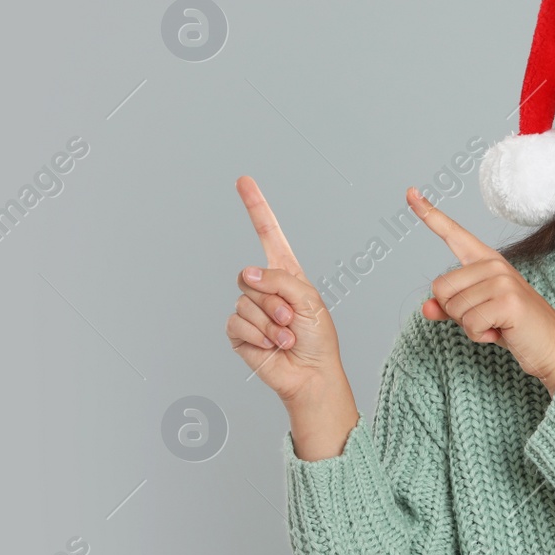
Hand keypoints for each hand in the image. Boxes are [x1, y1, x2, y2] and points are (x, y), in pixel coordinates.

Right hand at [229, 175, 347, 407]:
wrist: (310, 374)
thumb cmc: (317, 338)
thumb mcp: (309, 299)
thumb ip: (279, 280)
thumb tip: (245, 275)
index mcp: (285, 272)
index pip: (268, 233)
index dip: (256, 207)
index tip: (244, 180)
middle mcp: (264, 287)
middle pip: (250, 276)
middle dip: (274, 300)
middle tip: (292, 320)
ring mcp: (249, 308)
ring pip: (245, 302)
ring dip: (271, 323)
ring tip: (286, 337)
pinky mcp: (238, 332)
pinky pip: (237, 323)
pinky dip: (258, 336)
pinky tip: (272, 346)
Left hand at [408, 187, 554, 395]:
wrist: (552, 348)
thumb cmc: (513, 328)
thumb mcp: (476, 315)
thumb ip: (449, 308)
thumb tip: (426, 307)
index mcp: (486, 261)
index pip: (453, 233)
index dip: (429, 214)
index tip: (410, 192)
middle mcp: (494, 264)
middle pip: (441, 288)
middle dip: (455, 313)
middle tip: (485, 319)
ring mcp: (503, 280)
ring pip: (454, 308)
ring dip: (470, 327)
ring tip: (496, 325)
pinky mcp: (508, 301)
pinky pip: (470, 324)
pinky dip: (480, 336)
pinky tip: (500, 333)